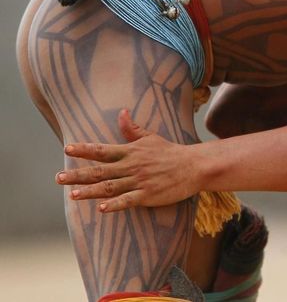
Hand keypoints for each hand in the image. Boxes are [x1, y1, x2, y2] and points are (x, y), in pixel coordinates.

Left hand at [55, 109, 200, 212]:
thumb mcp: (151, 137)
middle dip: (78, 175)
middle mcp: (131, 166)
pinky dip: (115, 204)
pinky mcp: (148, 195)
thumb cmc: (171, 152)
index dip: (84, 149)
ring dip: (90, 191)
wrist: (193, 166)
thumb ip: (132, 128)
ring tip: (73, 195)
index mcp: (130, 151)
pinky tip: (102, 208)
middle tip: (58, 178)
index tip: (67, 149)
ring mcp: (139, 181)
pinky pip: (128, 200)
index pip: (102, 150)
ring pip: (110, 186)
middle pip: (100, 171)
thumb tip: (122, 112)